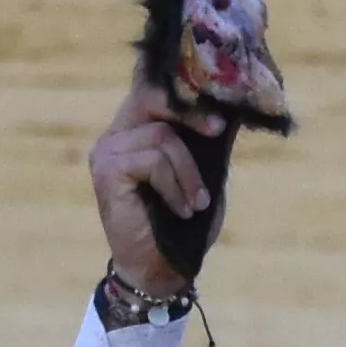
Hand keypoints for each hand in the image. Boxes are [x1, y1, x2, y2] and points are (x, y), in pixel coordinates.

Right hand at [87, 74, 217, 300]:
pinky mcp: (106, 171)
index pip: (152, 85)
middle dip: (192, 112)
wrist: (163, 268)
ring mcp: (108, 150)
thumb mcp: (207, 171)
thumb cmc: (185, 222)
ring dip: (189, 172)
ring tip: (197, 203)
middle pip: (153, 95)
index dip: (182, 79)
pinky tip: (182, 210)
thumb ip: (211, 137)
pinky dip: (176, 186)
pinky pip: (153, 160)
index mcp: (138, 127)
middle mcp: (117, 133)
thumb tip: (238, 100)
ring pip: (161, 134)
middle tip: (216, 131)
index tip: (215, 92)